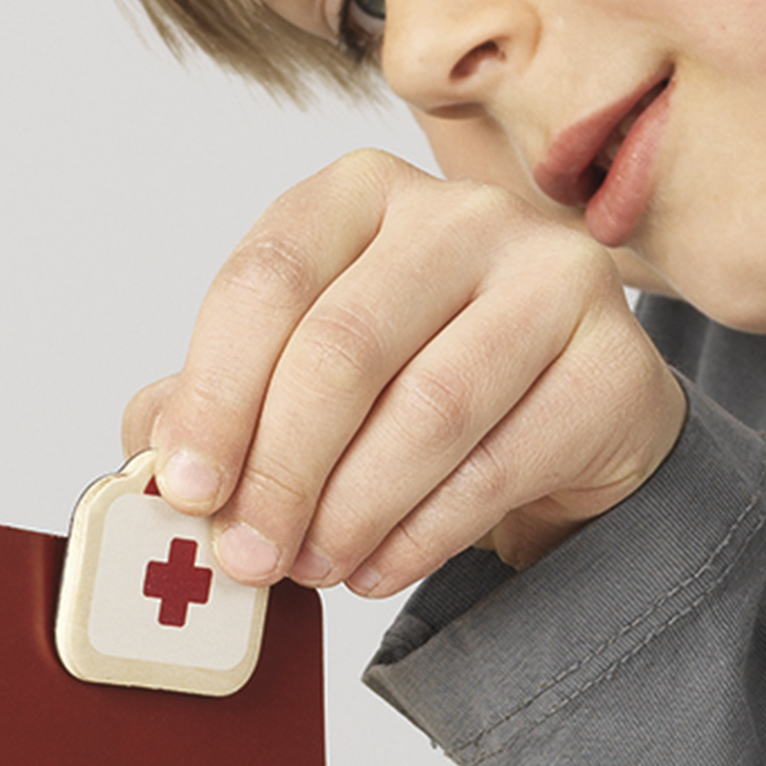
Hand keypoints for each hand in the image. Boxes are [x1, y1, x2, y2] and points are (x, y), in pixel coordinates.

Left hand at [124, 149, 685, 596]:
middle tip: (245, 559)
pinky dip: (420, 535)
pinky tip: (376, 569)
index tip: (186, 492)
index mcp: (358, 195)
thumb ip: (212, 410)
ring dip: (350, 512)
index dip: (215, 395)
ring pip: (425, 410)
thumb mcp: (290, 389)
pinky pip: (497, 463)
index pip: (267, 279)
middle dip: (279, 472)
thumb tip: (152, 461)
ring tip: (312, 569)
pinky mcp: (613, 359)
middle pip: (341, 348)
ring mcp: (550, 273)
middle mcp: (460, 212)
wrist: (554, 429)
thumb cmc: (402, 397)